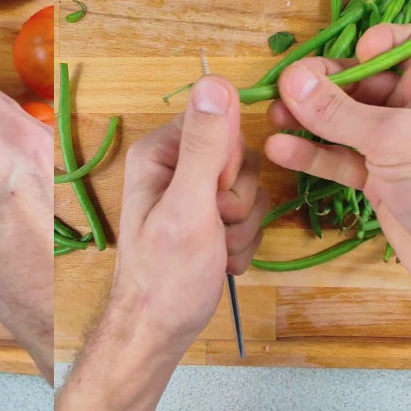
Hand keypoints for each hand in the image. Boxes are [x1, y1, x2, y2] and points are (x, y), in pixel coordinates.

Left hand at [55, 76, 264, 410]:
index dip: (229, 164)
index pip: (220, 124)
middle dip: (239, 200)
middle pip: (240, 157)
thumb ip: (206, 146)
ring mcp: (191, 191)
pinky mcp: (208, 216)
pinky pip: (249, 214)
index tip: (215, 196)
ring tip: (214, 249)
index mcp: (159, 151)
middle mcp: (173, 164)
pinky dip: (241, 242)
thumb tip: (215, 82)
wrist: (160, 328)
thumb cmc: (166, 274)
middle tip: (213, 227)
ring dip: (243, 226)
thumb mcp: (189, 206)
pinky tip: (219, 259)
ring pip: (251, 189)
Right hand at [265, 23, 410, 314]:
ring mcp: (396, 148)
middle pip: (361, 81)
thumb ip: (338, 111)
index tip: (347, 55)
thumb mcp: (396, 141)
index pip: (406, 45)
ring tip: (273, 119)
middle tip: (284, 91)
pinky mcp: (379, 181)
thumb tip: (291, 78)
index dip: (374, 45)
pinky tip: (281, 150)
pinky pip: (338, 159)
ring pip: (343, 122)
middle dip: (321, 85)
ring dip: (306, 119)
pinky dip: (310, 154)